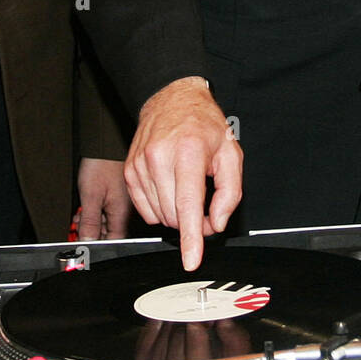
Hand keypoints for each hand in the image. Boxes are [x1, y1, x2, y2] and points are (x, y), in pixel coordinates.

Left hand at [77, 157, 131, 239]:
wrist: (105, 145)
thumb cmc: (102, 165)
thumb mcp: (90, 196)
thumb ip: (90, 223)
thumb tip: (87, 242)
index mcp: (122, 214)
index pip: (113, 242)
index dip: (98, 246)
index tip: (84, 245)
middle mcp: (125, 211)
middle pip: (109, 233)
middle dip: (92, 233)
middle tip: (79, 226)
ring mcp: (122, 204)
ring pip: (107, 223)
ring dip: (92, 223)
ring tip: (80, 216)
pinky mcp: (118, 197)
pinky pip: (107, 212)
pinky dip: (95, 213)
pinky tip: (86, 208)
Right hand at [126, 76, 242, 270]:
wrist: (171, 99)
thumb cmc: (202, 125)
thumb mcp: (230, 152)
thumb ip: (230, 192)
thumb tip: (216, 223)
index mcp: (188, 152)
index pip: (188, 205)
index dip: (190, 238)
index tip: (191, 260)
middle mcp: (159, 158)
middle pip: (175, 215)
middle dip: (193, 221)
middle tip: (206, 204)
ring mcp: (140, 165)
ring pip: (159, 216)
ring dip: (176, 215)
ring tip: (187, 189)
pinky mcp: (129, 171)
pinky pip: (144, 209)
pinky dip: (160, 208)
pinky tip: (170, 188)